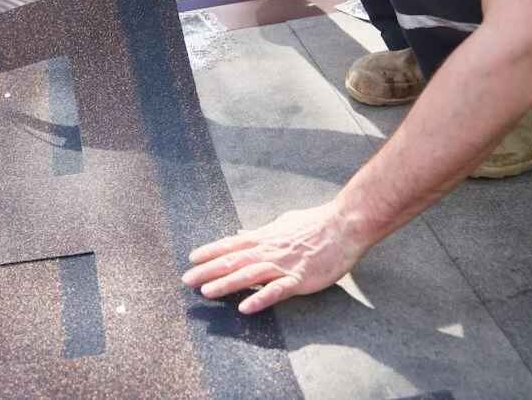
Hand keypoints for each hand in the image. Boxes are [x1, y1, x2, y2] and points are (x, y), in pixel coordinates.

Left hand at [181, 203, 369, 314]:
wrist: (345, 225)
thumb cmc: (316, 223)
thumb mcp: (283, 222)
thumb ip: (261, 231)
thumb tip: (242, 233)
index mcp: (265, 237)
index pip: (231, 243)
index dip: (210, 251)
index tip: (191, 258)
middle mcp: (269, 250)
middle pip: (233, 260)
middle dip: (208, 270)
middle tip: (186, 279)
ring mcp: (283, 264)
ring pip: (248, 275)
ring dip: (225, 284)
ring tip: (206, 292)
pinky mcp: (299, 278)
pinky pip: (276, 291)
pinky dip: (259, 298)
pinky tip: (244, 308)